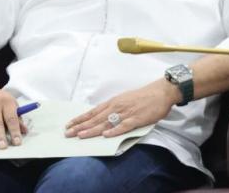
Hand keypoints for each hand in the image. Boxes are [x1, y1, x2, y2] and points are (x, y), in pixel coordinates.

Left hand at [65, 78, 180, 138]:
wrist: (160, 92)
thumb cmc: (142, 97)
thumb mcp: (124, 99)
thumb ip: (113, 108)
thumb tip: (101, 116)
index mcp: (113, 102)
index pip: (92, 112)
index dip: (80, 119)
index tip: (69, 125)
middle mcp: (116, 107)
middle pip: (95, 118)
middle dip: (81, 126)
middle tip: (68, 133)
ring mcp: (126, 113)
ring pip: (106, 123)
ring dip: (92, 130)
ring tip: (80, 136)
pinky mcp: (136, 119)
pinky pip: (123, 126)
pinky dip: (114, 131)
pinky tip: (105, 135)